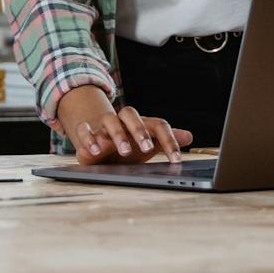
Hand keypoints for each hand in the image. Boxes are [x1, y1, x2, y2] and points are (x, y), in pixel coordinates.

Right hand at [57, 85, 190, 163]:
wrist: (99, 142)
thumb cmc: (128, 144)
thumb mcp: (148, 144)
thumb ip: (165, 141)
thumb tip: (189, 136)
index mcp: (141, 123)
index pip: (157, 124)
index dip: (169, 140)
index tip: (176, 158)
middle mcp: (123, 121)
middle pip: (131, 114)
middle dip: (140, 131)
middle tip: (147, 148)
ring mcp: (104, 126)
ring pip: (109, 120)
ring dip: (117, 134)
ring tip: (124, 151)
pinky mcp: (87, 134)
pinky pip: (84, 129)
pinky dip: (88, 136)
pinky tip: (95, 149)